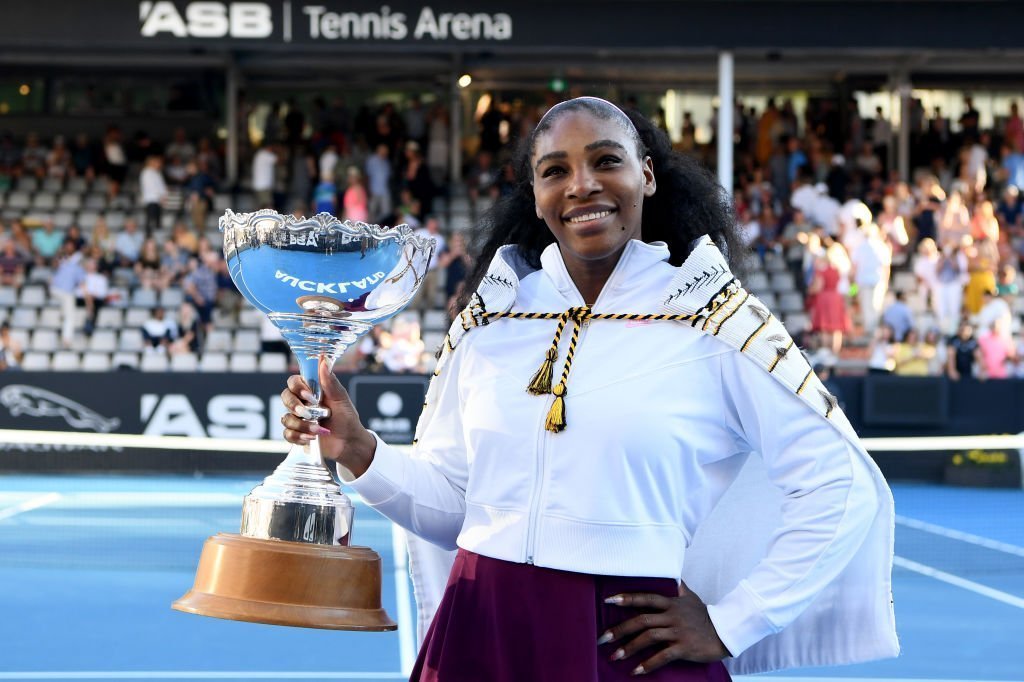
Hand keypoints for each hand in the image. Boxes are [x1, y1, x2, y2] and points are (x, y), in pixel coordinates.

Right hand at [280, 357, 376, 476]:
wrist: (349, 443)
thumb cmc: (347, 418)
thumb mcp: (341, 399)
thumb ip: (330, 382)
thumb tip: (323, 360)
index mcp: (311, 391)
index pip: (294, 382)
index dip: (297, 387)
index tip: (309, 395)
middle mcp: (302, 403)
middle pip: (285, 397)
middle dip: (295, 406)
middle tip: (308, 413)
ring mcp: (298, 419)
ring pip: (286, 418)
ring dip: (302, 425)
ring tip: (318, 429)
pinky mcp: (297, 434)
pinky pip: (287, 434)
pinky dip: (299, 436)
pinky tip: (311, 438)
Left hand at [598, 581, 728, 675]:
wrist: (725, 632)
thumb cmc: (705, 615)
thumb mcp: (691, 597)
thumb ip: (678, 587)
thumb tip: (672, 576)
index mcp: (671, 603)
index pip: (645, 598)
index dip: (626, 598)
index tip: (607, 600)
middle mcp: (672, 616)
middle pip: (641, 620)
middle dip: (620, 629)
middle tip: (603, 638)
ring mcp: (678, 632)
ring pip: (649, 637)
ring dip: (629, 648)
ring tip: (614, 657)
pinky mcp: (684, 648)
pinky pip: (663, 656)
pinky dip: (648, 664)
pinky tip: (636, 670)